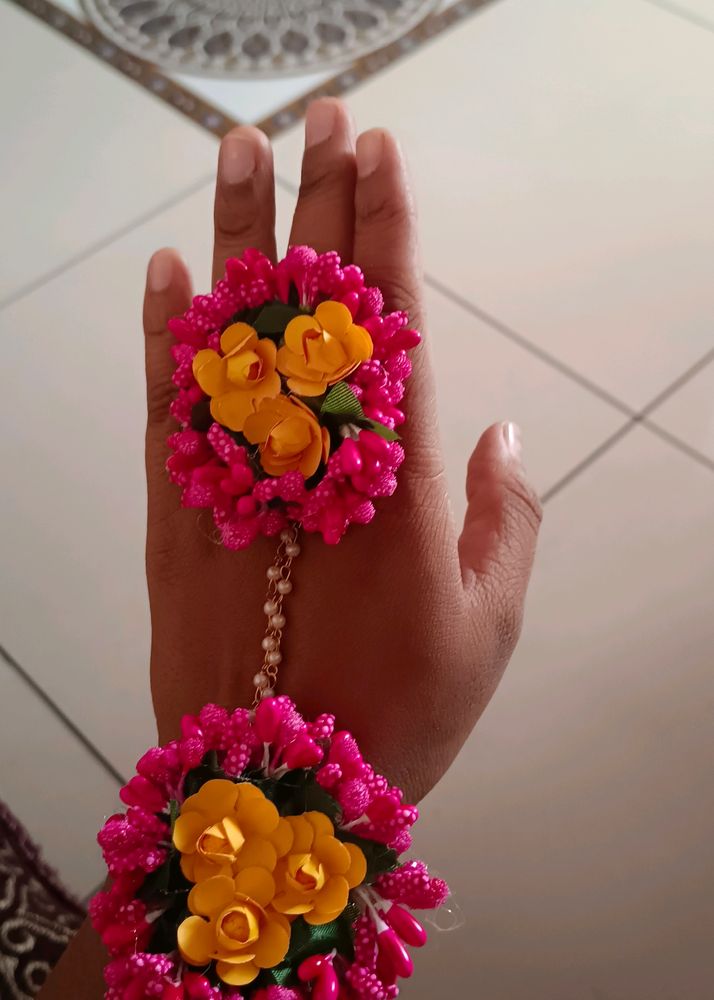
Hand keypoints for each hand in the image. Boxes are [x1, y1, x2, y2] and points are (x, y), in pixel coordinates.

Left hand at [143, 98, 541, 801]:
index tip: (383, 157)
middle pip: (315, 305)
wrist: (280, 783)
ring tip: (240, 151)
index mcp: (400, 482)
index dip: (387, 232)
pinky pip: (167, 403)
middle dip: (320, 201)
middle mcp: (312, 461)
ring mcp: (234, 481)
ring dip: (239, 236)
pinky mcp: (174, 513)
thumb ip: (506, 515)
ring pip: (234, 336)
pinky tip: (172, 271)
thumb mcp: (492, 622)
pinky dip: (166, 333)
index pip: (394, 324)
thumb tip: (499, 429)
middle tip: (322, 117)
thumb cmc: (403, 708)